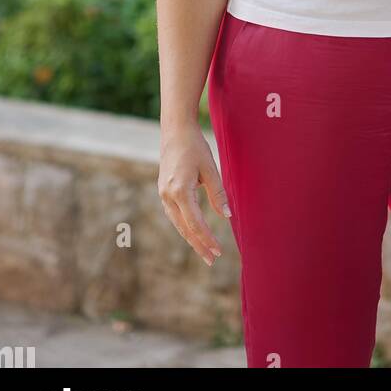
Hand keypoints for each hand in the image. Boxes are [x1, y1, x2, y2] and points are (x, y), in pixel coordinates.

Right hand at [158, 123, 229, 265]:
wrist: (175, 131)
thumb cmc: (195, 147)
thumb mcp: (210, 169)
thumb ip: (218, 193)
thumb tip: (227, 216)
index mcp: (180, 190)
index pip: (195, 222)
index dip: (207, 238)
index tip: (218, 251)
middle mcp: (168, 195)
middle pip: (184, 228)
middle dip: (199, 245)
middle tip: (212, 260)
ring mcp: (163, 194)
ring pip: (178, 223)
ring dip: (191, 238)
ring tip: (205, 251)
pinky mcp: (163, 191)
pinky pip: (174, 215)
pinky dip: (184, 226)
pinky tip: (194, 233)